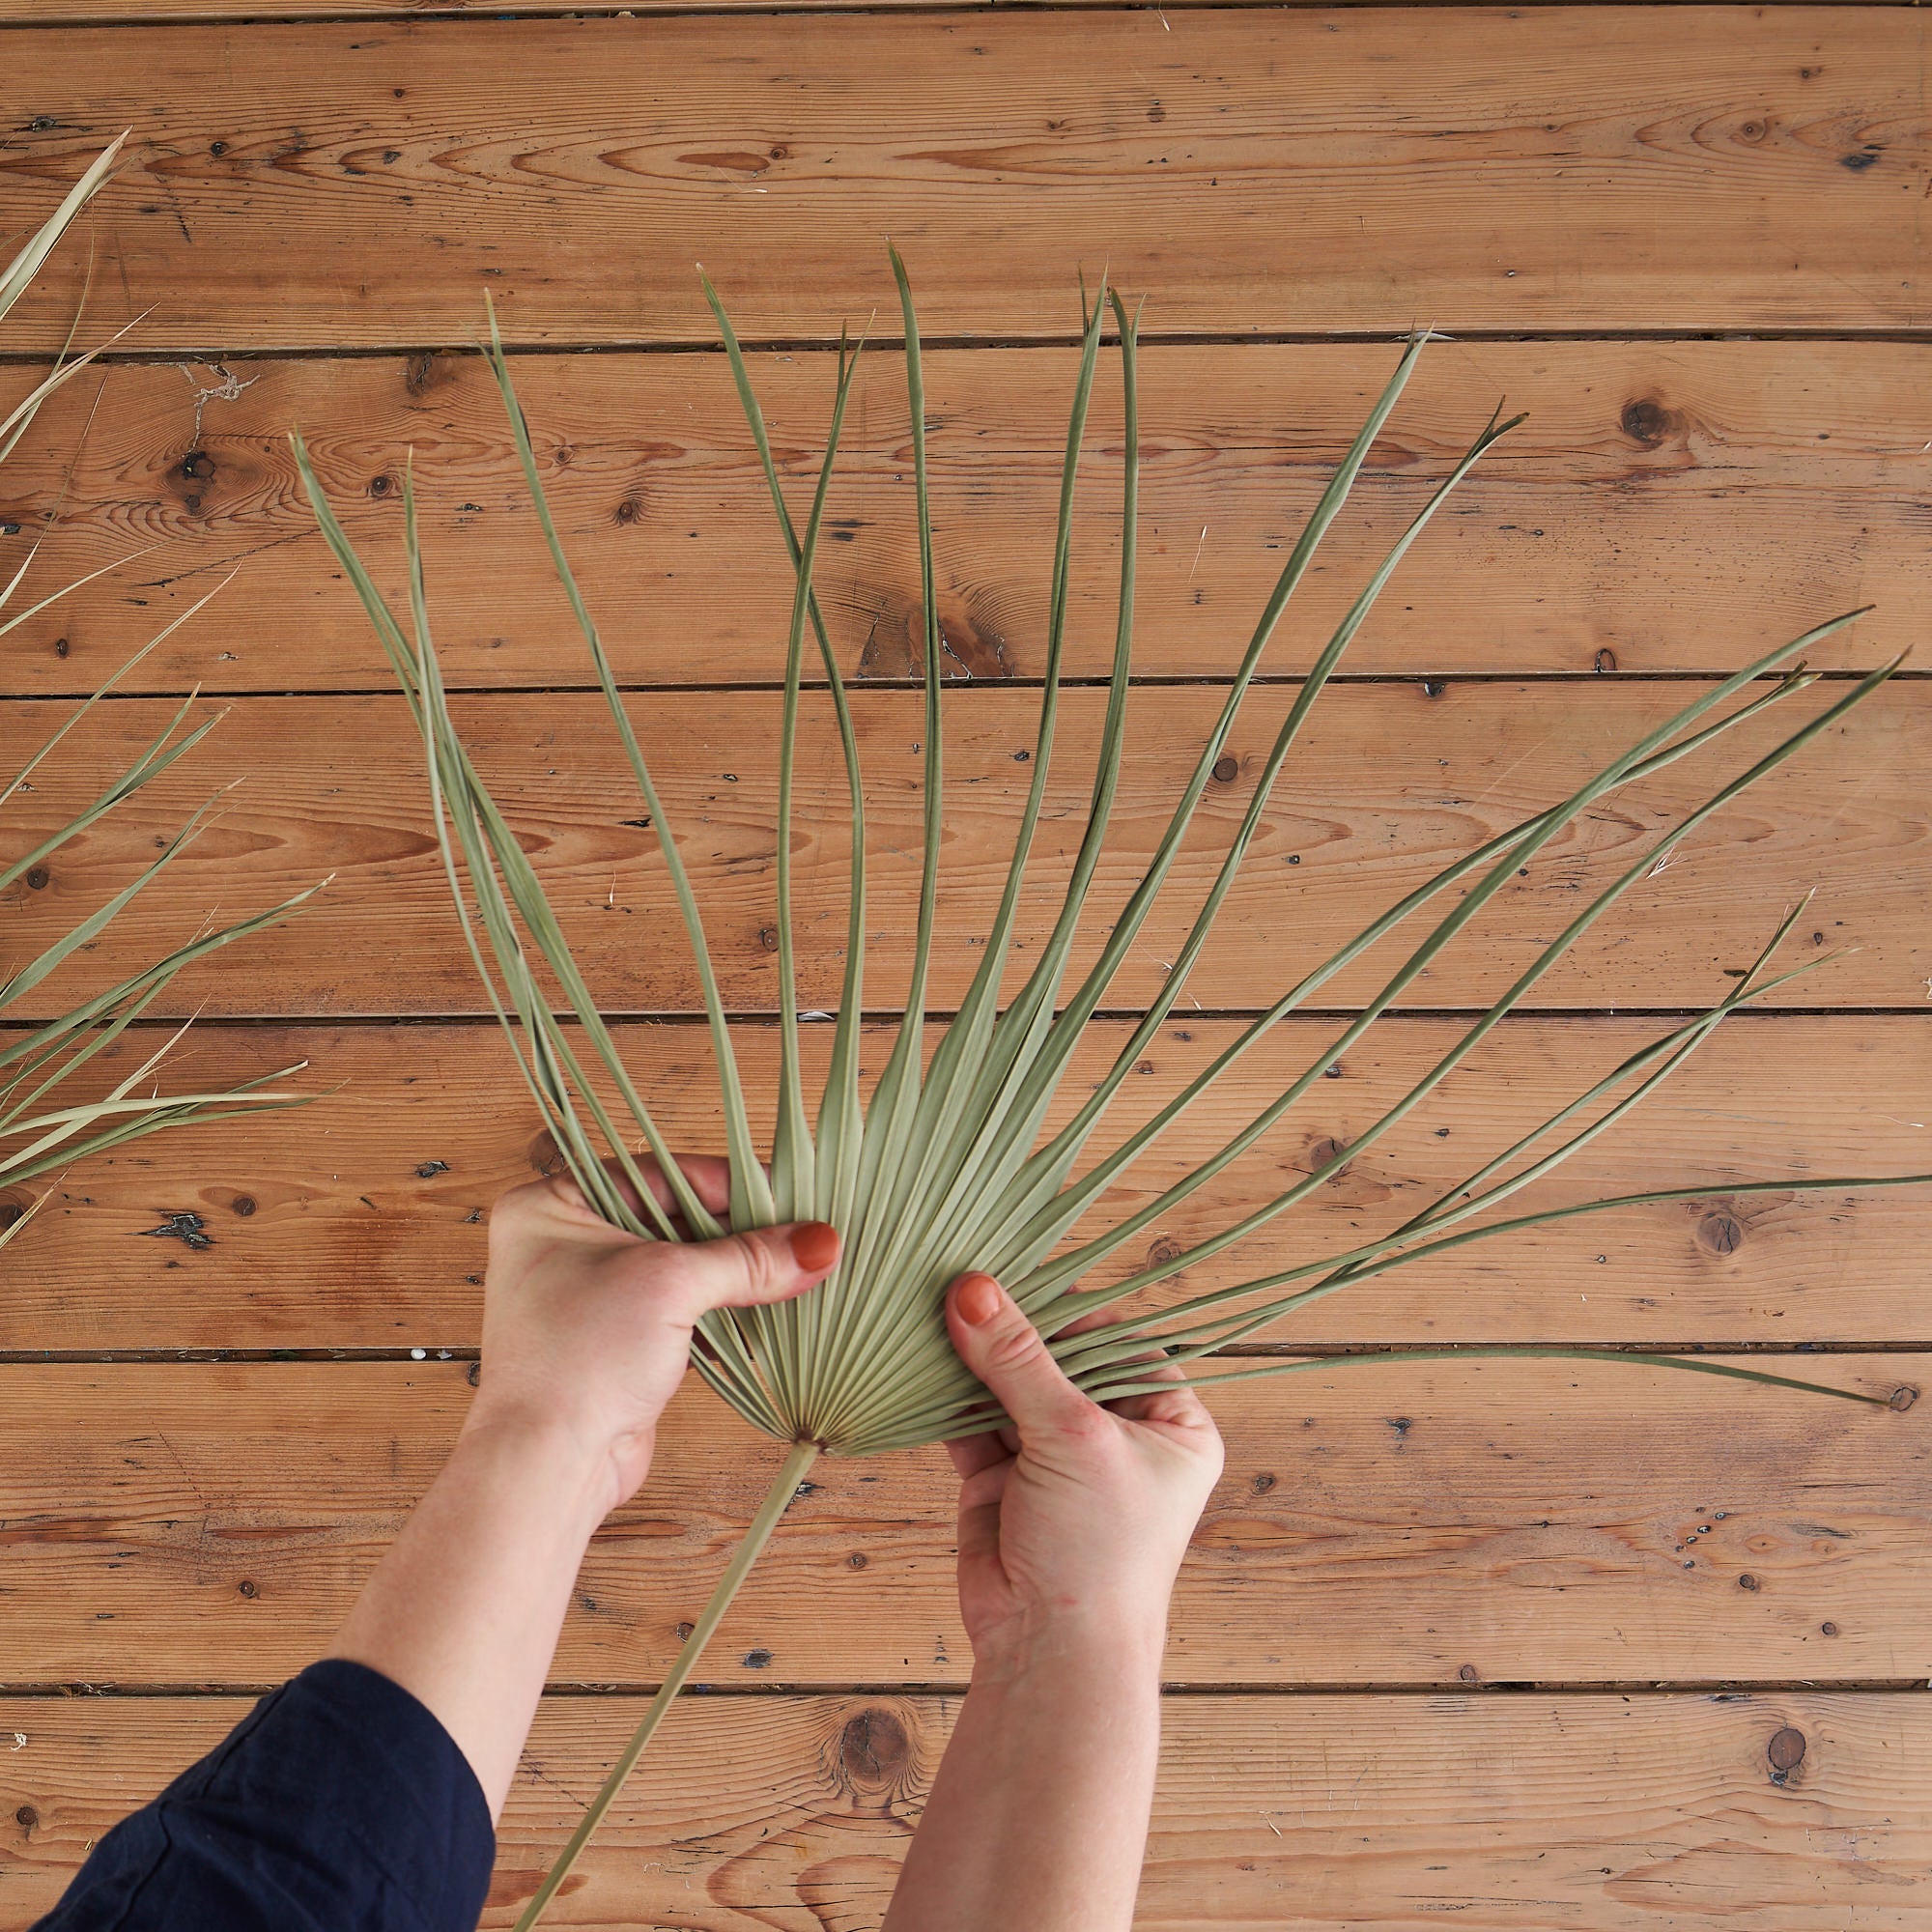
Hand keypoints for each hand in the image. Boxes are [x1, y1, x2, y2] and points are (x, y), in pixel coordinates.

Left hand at [472, 1155, 840, 1514]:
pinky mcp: (618, 1339)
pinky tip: (765, 1311)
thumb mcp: (670, 1286)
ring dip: (735, 1274)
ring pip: (683, 1265)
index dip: (728, 1185)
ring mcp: (592, 1294)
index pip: (659, 1174)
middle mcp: (567, 1242)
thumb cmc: (580, 1360)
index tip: (788, 1195)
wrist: (548, 1465)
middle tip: (801, 1234)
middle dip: (739, 1232)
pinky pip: (682, 1307)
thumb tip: (819, 1242)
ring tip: (793, 1271)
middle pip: (675, 1218)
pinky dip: (722, 1309)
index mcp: (554, 1205)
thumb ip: (748, 1259)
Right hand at [942, 1271, 1223, 1673]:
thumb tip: (971, 1289)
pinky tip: (919, 1361)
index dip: (1067, 1309)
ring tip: (928, 1308)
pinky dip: (947, 1397)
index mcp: (1172, 1424)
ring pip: (1010, 1388)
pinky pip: (974, 1423)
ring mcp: (1058, 1460)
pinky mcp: (1005, 1481)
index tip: (1012, 1270)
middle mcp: (1119, 1437)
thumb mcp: (1071, 1437)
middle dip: (1010, 1330)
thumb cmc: (1099, 1551)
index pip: (1118, 1341)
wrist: (1052, 1654)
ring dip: (972, 1359)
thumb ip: (1019, 1359)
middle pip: (1058, 1360)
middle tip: (958, 1279)